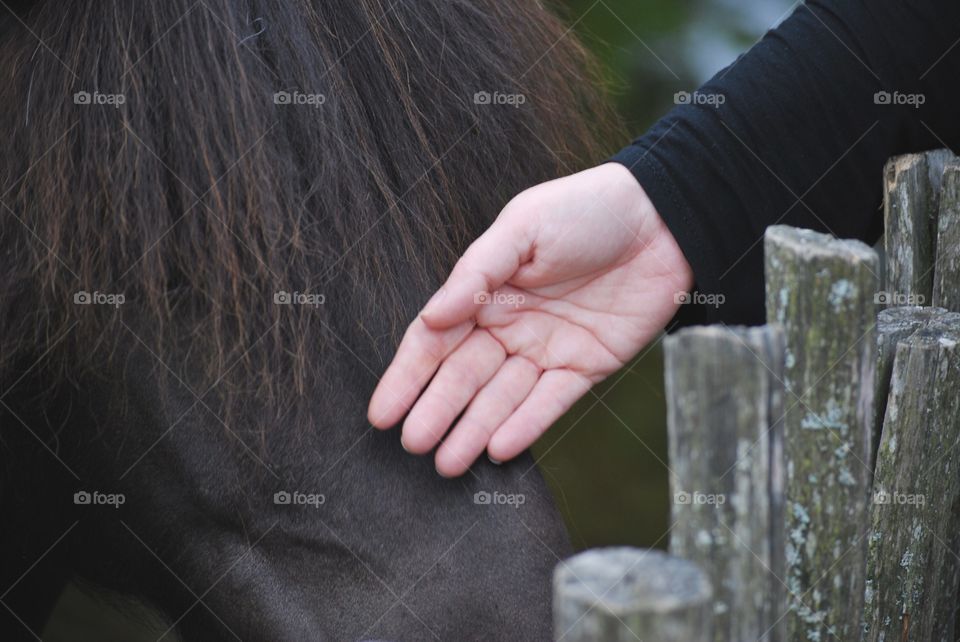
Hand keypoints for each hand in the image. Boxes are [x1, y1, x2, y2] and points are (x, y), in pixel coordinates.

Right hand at [367, 163, 693, 476]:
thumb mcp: (523, 228)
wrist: (662, 219)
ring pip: (501, 398)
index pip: (435, 340)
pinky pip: (549, 403)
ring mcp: (546, 349)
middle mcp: (510, 325)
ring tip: (448, 463)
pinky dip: (525, 425)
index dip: (407, 377)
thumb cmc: (586, 210)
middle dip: (437, 411)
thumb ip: (475, 274)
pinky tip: (499, 449)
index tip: (381, 413)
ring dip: (474, 430)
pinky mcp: (585, 367)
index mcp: (486, 291)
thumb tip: (430, 316)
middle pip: (463, 376)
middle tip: (412, 445)